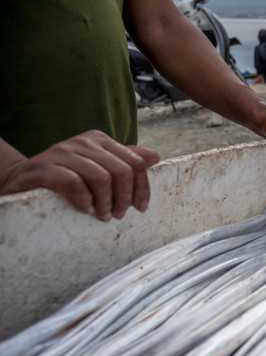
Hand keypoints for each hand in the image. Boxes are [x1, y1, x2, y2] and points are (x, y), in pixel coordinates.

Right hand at [0, 130, 159, 220]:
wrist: (20, 179)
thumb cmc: (64, 176)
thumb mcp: (97, 167)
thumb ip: (123, 161)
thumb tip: (155, 156)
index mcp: (99, 140)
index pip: (135, 162)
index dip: (142, 187)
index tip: (141, 208)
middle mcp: (83, 142)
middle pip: (121, 170)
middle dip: (125, 197)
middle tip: (118, 215)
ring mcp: (62, 152)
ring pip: (101, 177)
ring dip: (106, 202)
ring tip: (103, 215)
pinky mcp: (43, 168)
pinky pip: (73, 182)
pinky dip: (84, 199)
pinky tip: (85, 209)